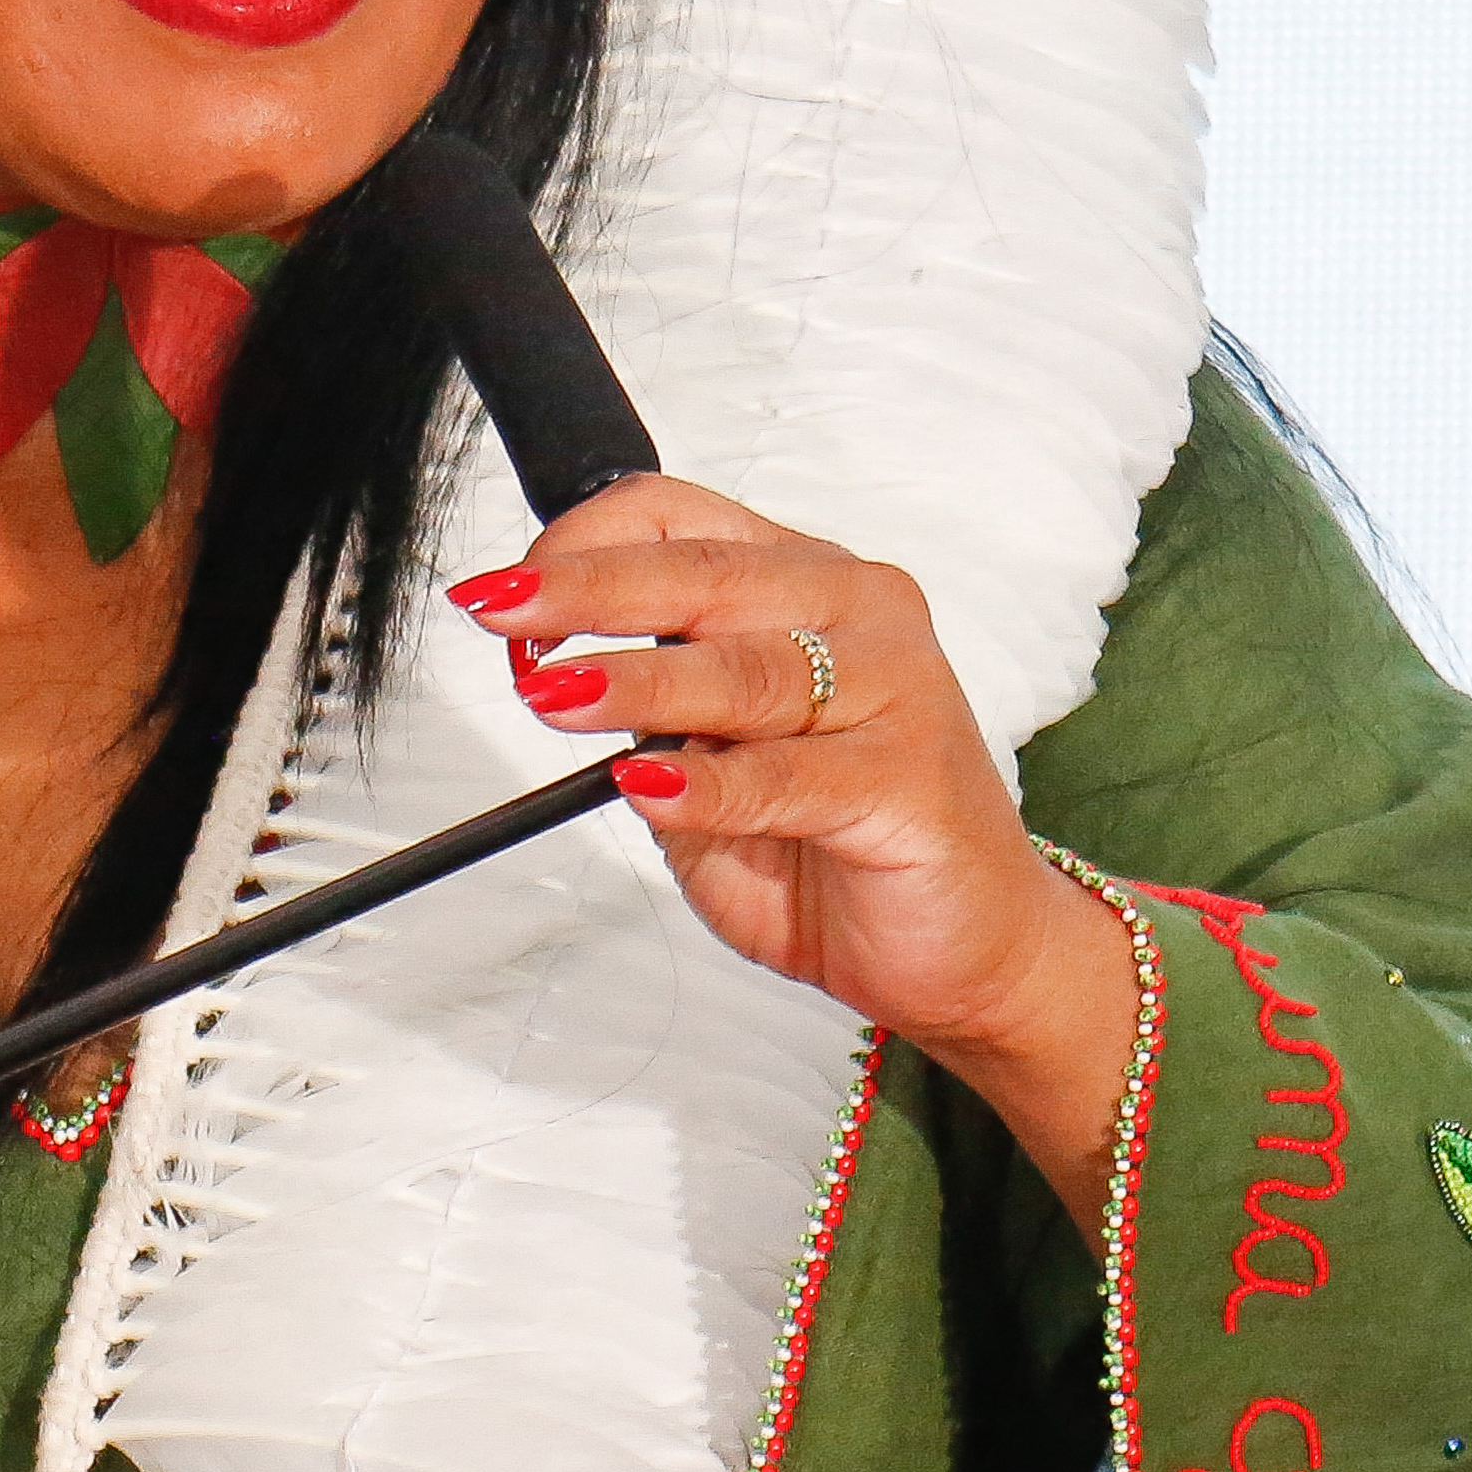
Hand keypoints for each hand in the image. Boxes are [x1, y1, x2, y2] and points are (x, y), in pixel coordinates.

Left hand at [450, 483, 1146, 1220]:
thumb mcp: (717, 765)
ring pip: (746, 670)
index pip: (683, 521)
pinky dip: (711, 784)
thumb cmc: (839, 850)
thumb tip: (557, 673)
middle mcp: (860, 612)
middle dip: (586, 592)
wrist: (970, 950)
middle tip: (502, 614)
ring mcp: (897, 689)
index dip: (585, 546)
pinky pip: (790, 776)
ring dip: (636, 683)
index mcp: (808, 583)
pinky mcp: (911, 778)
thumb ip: (657, 717)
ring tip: (556, 695)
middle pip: (705, 577)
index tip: (509, 595)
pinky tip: (653, 787)